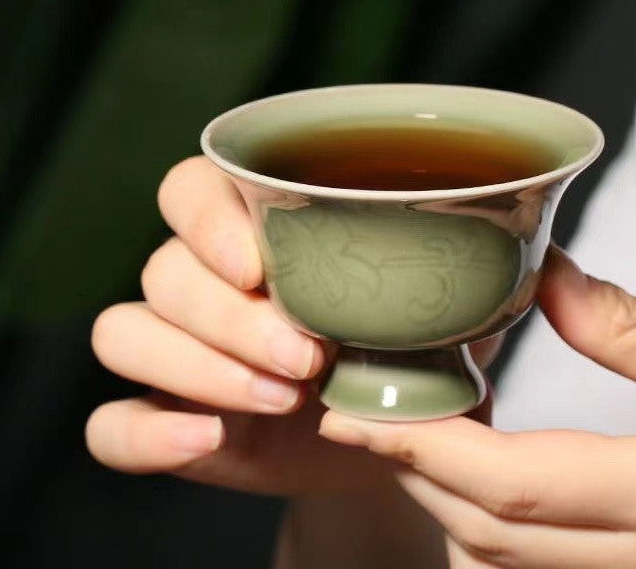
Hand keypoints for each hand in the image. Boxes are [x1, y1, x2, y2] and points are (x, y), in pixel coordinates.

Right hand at [85, 156, 500, 495]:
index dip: (208, 217)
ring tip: (286, 395)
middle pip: (163, 268)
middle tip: (307, 352)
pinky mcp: (168, 421)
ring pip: (126, 333)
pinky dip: (146, 435)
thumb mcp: (443, 305)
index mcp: (254, 232)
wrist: (386, 446)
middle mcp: (204, 282)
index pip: (190, 189)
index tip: (262, 261)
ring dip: (198, 366)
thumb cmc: (411, 356)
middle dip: (229, 313)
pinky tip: (207, 441)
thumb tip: (526, 220)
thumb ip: (467, 259)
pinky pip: (110, 425)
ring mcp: (177, 353)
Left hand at [320, 246, 635, 567]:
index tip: (360, 411)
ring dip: (441, 500)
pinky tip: (470, 476)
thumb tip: (540, 279)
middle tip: (358, 414)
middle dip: (413, 473)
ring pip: (505, 564)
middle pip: (492, 531)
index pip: (515, 482)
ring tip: (402, 434)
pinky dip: (484, 528)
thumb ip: (627, 326)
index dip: (425, 446)